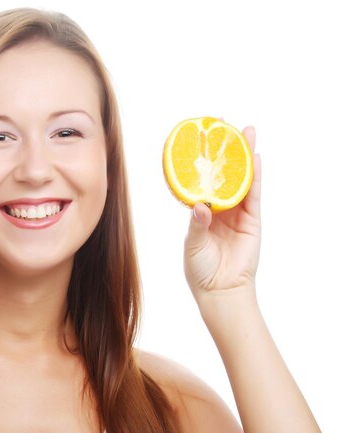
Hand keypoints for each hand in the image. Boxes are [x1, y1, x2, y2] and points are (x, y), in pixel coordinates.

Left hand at [183, 126, 260, 311]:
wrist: (221, 290)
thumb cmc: (200, 269)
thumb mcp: (193, 244)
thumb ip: (197, 224)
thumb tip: (200, 206)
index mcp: (201, 211)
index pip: (201, 180)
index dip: (201, 161)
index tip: (199, 138)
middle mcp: (219, 208)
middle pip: (224, 173)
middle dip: (225, 150)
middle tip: (224, 125)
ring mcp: (237, 213)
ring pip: (241, 179)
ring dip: (244, 156)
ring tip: (246, 133)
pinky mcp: (252, 220)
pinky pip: (254, 195)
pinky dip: (255, 177)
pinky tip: (256, 159)